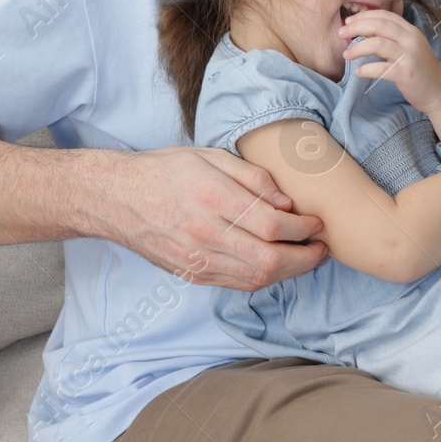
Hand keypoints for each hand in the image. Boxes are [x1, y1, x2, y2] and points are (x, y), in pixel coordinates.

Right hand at [99, 145, 327, 292]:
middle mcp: (206, 235)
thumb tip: (285, 200)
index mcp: (213, 200)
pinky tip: (276, 266)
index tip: (318, 222)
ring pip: (255, 278)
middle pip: (269, 260)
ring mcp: (197, 260)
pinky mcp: (191, 274)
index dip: (303, 228)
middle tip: (323, 248)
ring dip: (289, 272)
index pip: (272, 225)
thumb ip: (251, 177)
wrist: (117, 198)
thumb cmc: (165, 170)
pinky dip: (262, 278)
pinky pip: (236, 284)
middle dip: (306, 258)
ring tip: (307, 259)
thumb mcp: (210, 157)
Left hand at [339, 8, 440, 111]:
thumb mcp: (409, 46)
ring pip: (378, 44)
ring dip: (358, 48)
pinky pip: (381, 69)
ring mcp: (409, 56)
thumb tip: (364, 30)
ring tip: (346, 55)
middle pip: (379, 25)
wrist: (439, 90)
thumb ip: (392, 37)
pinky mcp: (406, 74)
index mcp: (410, 30)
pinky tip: (359, 72)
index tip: (349, 22)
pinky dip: (366, 69)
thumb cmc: (420, 68)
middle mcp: (410, 39)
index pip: (384, 15)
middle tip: (341, 33)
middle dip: (356, 27)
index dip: (364, 16)